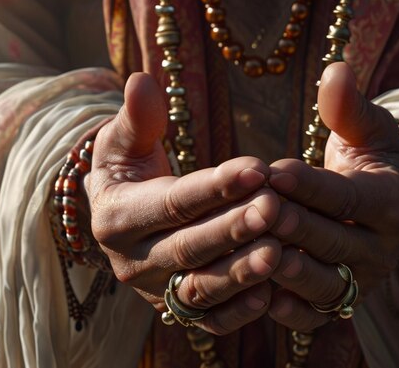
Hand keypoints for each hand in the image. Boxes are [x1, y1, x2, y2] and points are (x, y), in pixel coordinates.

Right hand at [86, 73, 281, 334]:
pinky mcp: (180, 309)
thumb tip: (142, 80)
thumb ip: (137, 117)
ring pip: (200, 287)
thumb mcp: (125, 141)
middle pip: (188, 247)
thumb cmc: (131, 170)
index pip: (171, 202)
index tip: (256, 168)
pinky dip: (238, 311)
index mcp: (118, 216)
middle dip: (232, 229)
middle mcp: (133, 261)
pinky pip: (209, 318)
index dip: (213, 187)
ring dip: (240, 273)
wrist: (127, 218)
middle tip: (275, 209)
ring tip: (279, 252)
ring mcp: (157, 290)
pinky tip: (271, 293)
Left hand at [267, 62, 398, 330]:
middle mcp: (381, 249)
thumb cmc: (366, 159)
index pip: (347, 197)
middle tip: (256, 212)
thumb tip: (336, 69)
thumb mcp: (365, 129)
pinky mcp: (340, 303)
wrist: (376, 204)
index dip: (311, 185)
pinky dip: (290, 310)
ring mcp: (361, 280)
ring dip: (289, 273)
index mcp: (391, 205)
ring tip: (254, 257)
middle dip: (294, 227)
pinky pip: (315, 314)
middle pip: (333, 241)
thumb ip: (348, 106)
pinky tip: (261, 299)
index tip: (272, 170)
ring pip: (325, 282)